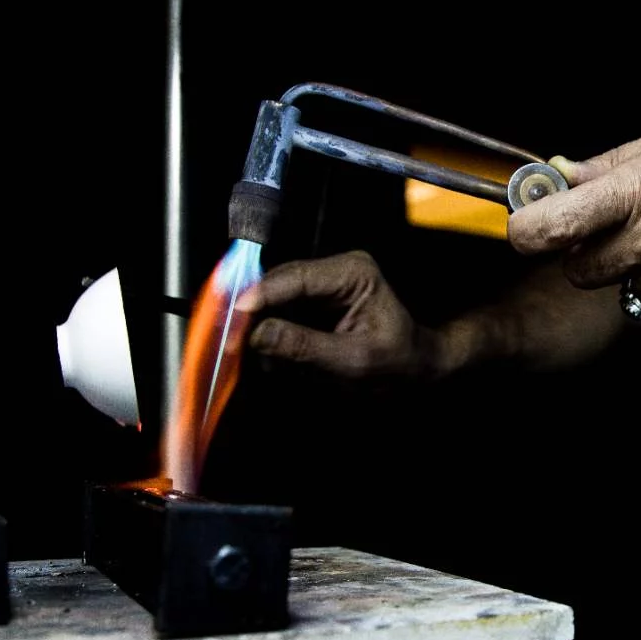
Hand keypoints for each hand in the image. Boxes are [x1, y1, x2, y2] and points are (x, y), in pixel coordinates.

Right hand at [236, 251, 441, 378]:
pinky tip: (264, 355)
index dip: (261, 294)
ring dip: (258, 325)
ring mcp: (322, 284)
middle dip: (252, 311)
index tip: (234, 314)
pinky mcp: (312, 302)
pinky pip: (279, 312)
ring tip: (245, 353)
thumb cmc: (395, 362)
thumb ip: (304, 346)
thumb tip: (258, 334)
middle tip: (226, 339)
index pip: (296, 276)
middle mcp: (335, 270)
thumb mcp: (352, 360)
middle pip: (278, 283)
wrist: (413, 369)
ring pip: (273, 298)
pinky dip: (268, 333)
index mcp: (354, 273)